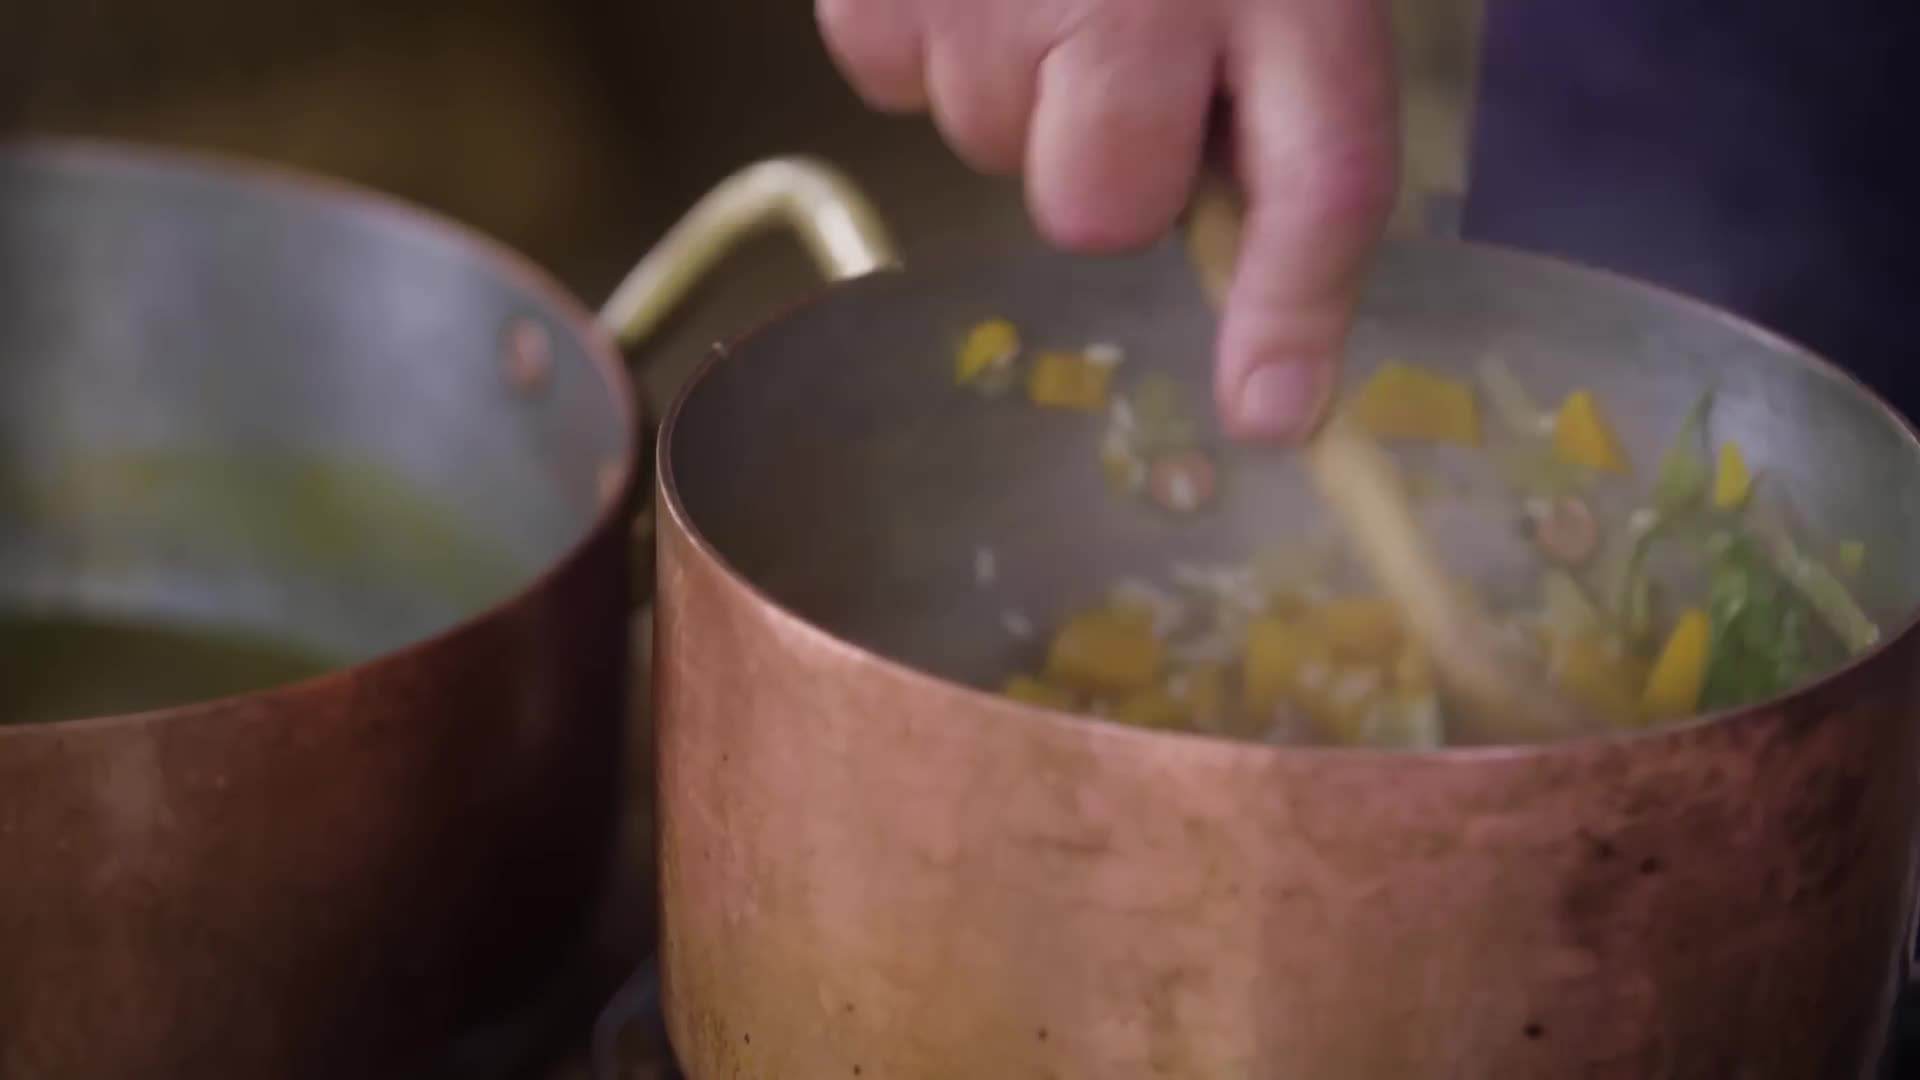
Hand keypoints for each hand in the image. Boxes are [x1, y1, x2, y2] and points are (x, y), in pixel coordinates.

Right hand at [817, 0, 1398, 440]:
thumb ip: (1293, 78)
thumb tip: (1264, 326)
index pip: (1318, 172)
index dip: (1298, 305)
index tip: (1274, 409)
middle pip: (1099, 207)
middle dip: (1108, 171)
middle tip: (1117, 61)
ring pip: (986, 146)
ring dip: (1015, 86)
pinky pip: (888, 78)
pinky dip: (923, 35)